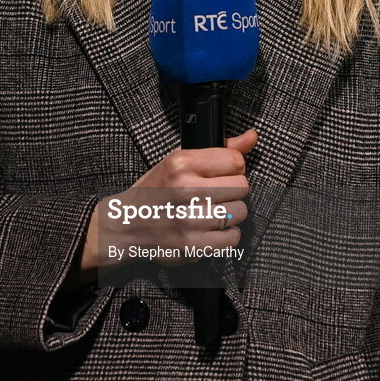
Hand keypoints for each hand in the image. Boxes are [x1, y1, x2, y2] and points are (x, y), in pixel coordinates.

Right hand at [71, 129, 257, 280]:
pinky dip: (226, 235)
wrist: (126, 225)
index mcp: (181, 163)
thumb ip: (219, 150)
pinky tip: (210, 229)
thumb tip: (253, 136)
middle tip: (216, 194)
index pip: (235, 161)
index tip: (222, 174)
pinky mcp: (193, 244)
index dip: (233, 168)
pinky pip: (232, 238)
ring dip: (230, 213)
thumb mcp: (179, 161)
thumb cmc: (155, 190)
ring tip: (212, 212)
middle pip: (242, 187)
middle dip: (232, 190)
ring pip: (240, 212)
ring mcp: (190, 219)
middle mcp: (186, 189)